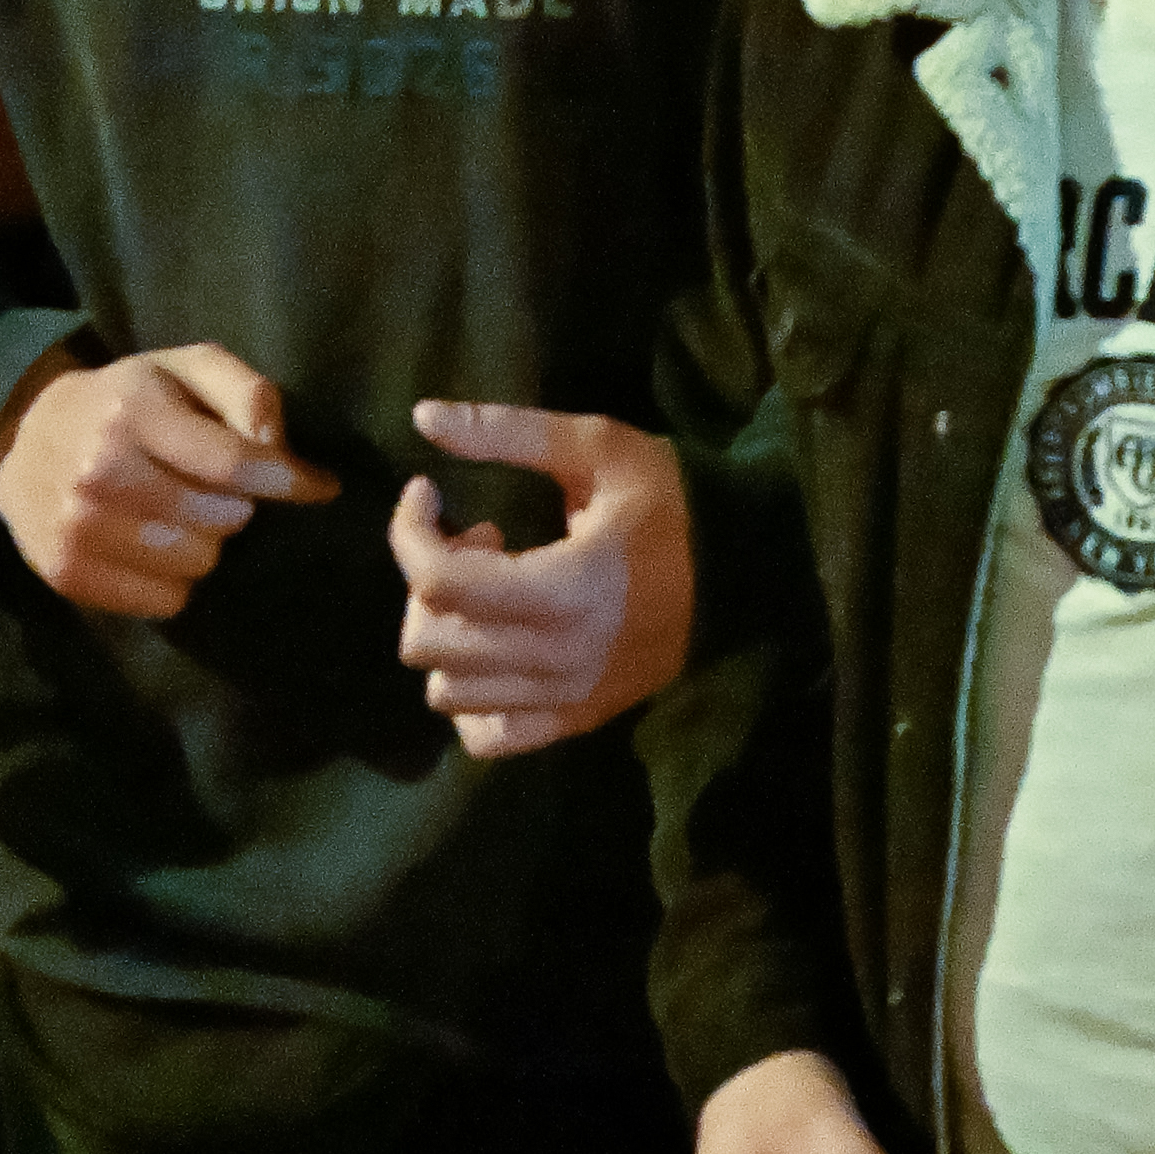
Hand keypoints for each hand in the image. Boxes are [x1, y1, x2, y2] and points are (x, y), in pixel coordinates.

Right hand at [0, 344, 333, 617]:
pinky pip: (164, 601)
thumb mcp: (187, 368)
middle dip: (234, 506)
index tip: (319, 486)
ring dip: (204, 544)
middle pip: (223, 520)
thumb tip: (279, 450)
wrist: (23, 440)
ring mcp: (78, 529)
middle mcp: (101, 472)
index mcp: (133, 412)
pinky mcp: (67, 574)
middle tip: (212, 489)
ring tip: (180, 516)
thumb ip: (247, 392)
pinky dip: (172, 580)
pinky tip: (153, 546)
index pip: (234, 463)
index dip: (288, 479)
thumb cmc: (127, 400)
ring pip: (198, 564)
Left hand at [389, 399, 693, 754]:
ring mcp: (564, 699)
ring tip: (491, 593)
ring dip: (448, 635)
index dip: (409, 532)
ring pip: (445, 692)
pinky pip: (484, 737)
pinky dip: (471, 698)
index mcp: (563, 589)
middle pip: (428, 640)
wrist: (745, 570)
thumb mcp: (599, 447)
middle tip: (476, 541)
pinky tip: (495, 650)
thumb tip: (424, 416)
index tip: (426, 494)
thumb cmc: (669, 502)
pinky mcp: (574, 720)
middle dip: (428, 581)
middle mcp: (557, 659)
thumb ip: (509, 431)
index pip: (439, 581)